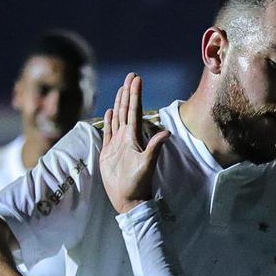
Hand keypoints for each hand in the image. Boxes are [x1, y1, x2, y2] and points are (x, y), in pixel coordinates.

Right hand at [100, 72, 169, 213]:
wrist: (127, 199)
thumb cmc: (138, 183)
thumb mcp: (147, 164)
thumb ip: (155, 148)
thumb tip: (167, 132)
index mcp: (134, 138)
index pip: (135, 111)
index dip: (135, 95)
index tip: (137, 79)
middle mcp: (126, 138)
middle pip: (126, 110)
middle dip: (128, 93)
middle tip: (131, 76)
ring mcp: (117, 144)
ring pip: (117, 118)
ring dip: (119, 103)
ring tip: (121, 89)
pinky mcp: (108, 152)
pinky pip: (108, 132)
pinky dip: (108, 121)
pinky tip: (109, 111)